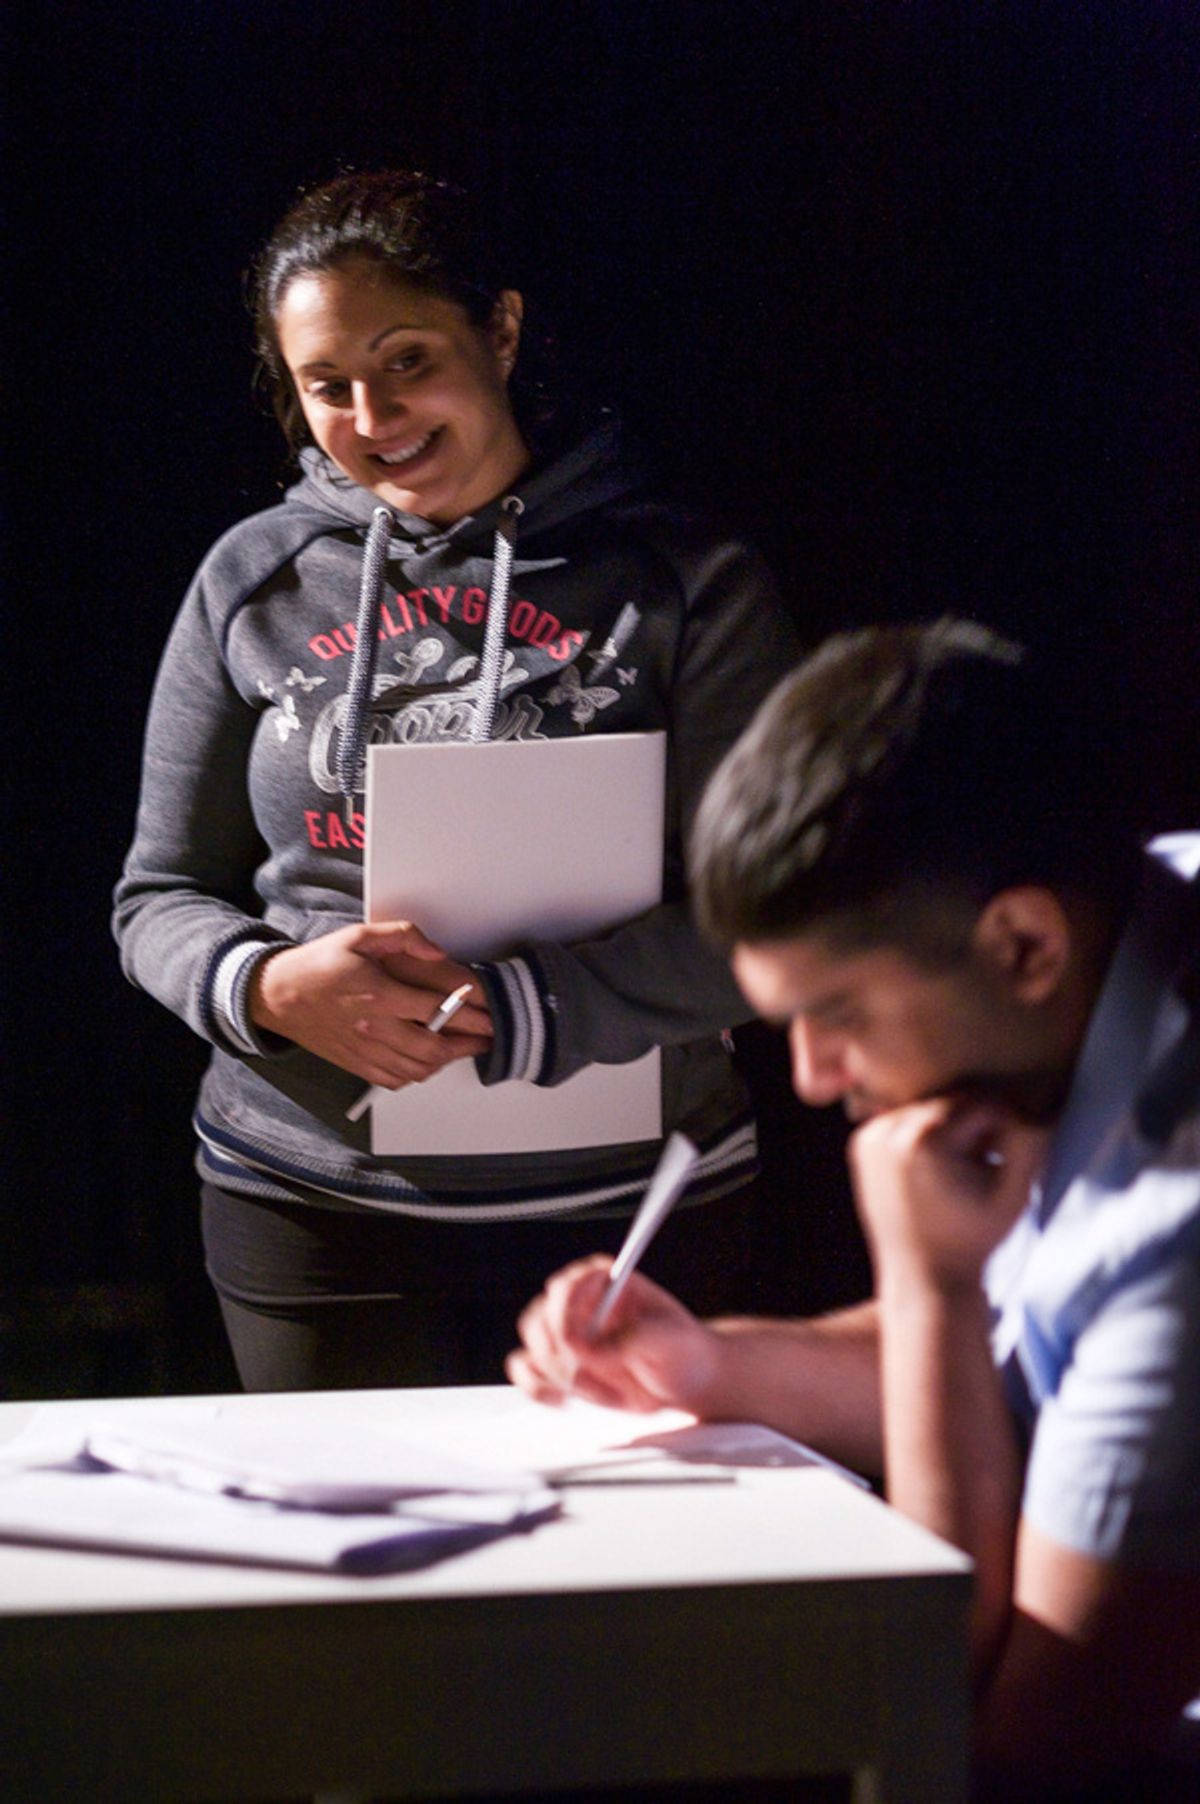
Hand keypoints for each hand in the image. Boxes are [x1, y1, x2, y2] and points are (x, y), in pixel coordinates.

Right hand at [249, 920, 491, 1085]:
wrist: (277, 995)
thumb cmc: (318, 965)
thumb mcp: (359, 936)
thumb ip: (403, 936)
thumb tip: (437, 952)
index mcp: (378, 994)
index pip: (437, 1008)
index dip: (470, 1012)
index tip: (488, 1013)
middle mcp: (373, 1027)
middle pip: (434, 1047)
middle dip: (468, 1044)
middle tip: (486, 1037)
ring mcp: (364, 1050)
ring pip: (417, 1068)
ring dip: (446, 1061)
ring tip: (463, 1048)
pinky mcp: (356, 1064)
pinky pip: (395, 1080)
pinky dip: (418, 1074)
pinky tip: (428, 1061)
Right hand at [506, 1255, 723, 1413]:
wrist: (688, 1381)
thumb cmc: (684, 1350)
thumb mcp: (670, 1339)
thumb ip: (629, 1340)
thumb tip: (587, 1350)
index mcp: (605, 1281)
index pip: (566, 1287)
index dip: (564, 1316)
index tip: (578, 1346)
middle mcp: (580, 1304)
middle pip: (539, 1318)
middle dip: (557, 1354)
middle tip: (582, 1375)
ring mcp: (567, 1335)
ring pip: (532, 1346)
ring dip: (556, 1375)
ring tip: (598, 1392)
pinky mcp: (561, 1365)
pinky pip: (527, 1370)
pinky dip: (537, 1388)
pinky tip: (563, 1399)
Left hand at [849, 1096, 1049, 1293]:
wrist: (924, 1276)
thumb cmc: (975, 1238)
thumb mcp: (1014, 1194)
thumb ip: (1027, 1143)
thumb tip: (1031, 1107)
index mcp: (928, 1140)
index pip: (983, 1105)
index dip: (1007, 1125)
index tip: (1012, 1155)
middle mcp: (891, 1130)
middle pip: (953, 1102)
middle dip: (978, 1125)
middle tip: (991, 1159)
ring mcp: (871, 1135)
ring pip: (930, 1108)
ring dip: (952, 1127)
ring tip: (965, 1166)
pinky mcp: (863, 1143)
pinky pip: (905, 1121)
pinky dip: (926, 1135)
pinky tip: (939, 1167)